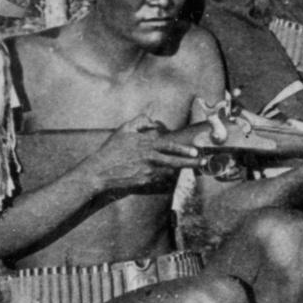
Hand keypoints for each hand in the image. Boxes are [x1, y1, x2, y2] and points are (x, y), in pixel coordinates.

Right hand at [88, 114, 203, 192]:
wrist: (100, 171)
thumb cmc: (111, 149)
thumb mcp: (124, 129)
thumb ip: (140, 121)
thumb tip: (153, 120)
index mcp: (147, 144)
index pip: (170, 146)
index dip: (184, 149)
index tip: (196, 151)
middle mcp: (150, 158)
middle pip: (175, 161)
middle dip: (191, 162)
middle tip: (203, 162)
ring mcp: (148, 171)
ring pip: (170, 171)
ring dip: (181, 169)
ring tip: (194, 167)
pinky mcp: (144, 182)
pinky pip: (160, 179)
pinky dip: (166, 176)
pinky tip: (171, 173)